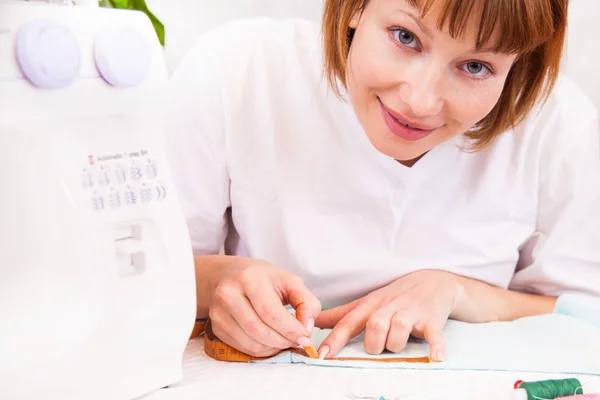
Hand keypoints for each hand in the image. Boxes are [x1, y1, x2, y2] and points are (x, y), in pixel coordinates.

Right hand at [208, 258, 320, 357]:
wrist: (229, 275)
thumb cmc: (263, 278)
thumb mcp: (289, 280)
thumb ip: (306, 301)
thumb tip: (306, 328)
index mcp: (249, 278)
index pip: (271, 313)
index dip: (291, 330)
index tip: (305, 337)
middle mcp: (228, 294)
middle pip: (260, 330)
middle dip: (283, 341)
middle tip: (297, 341)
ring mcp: (218, 312)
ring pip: (251, 343)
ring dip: (274, 348)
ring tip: (285, 341)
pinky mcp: (216, 327)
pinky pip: (243, 348)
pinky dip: (262, 350)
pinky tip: (270, 341)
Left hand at [314, 269, 465, 361]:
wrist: (432, 282)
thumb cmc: (394, 296)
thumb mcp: (366, 302)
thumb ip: (340, 315)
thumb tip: (314, 322)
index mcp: (370, 306)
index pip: (348, 322)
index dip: (334, 339)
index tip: (321, 355)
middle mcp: (388, 308)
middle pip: (374, 325)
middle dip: (372, 343)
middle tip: (376, 348)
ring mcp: (411, 313)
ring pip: (398, 329)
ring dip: (396, 343)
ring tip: (398, 347)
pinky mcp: (431, 320)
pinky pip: (433, 334)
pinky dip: (435, 346)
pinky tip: (436, 357)